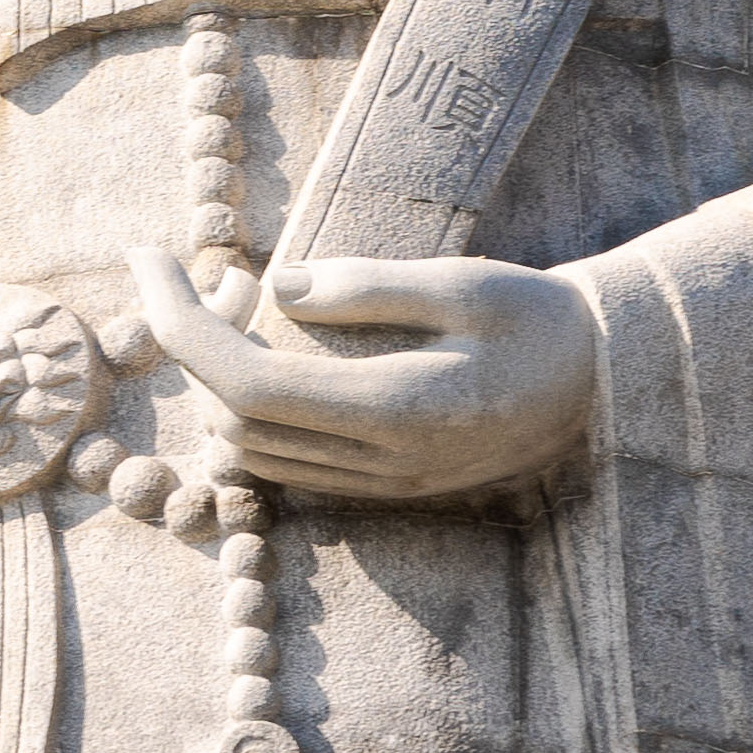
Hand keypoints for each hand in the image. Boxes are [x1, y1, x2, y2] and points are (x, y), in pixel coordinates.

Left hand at [128, 243, 605, 504]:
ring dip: (218, 383)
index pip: (249, 386)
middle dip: (190, 346)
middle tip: (194, 272)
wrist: (608, 381)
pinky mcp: (393, 491)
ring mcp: (388, 487)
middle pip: (236, 422)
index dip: (179, 328)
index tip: (144, 261)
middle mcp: (385, 464)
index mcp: (399, 410)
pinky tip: (269, 353)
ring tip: (231, 303)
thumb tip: (277, 286)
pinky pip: (291, 465)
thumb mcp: (465, 283)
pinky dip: (255, 413)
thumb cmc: (541, 318)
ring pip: (255, 453)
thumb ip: (368, 286)